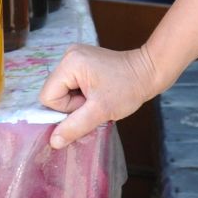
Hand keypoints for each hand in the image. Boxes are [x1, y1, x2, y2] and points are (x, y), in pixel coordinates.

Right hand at [39, 44, 163, 149]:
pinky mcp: (82, 62)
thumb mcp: (100, 111)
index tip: (88, 105)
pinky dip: (81, 94)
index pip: (48, 97)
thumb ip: (74, 126)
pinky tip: (97, 92)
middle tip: (94, 102)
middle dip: (71, 105)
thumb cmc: (128, 89)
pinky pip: (71, 85)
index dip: (65, 109)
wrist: (149, 72)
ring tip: (97, 97)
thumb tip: (53, 142)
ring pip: (62, 91)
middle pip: (53, 93)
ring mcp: (75, 57)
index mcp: (69, 63)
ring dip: (77, 100)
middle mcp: (68, 55)